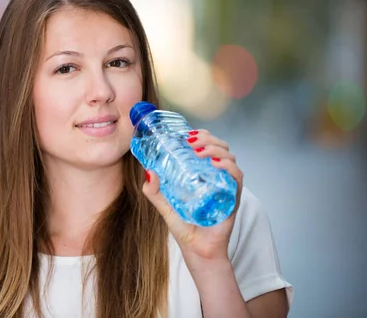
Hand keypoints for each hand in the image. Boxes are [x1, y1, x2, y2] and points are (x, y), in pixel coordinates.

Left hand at [142, 129, 243, 266]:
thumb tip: (148, 171)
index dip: (200, 135)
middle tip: (191, 141)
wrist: (198, 251)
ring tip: (199, 151)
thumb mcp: (164, 206)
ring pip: (230, 157)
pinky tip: (214, 164)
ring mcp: (226, 186)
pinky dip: (228, 166)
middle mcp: (217, 176)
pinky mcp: (233, 198)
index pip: (207, 146)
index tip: (186, 133)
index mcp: (203, 174)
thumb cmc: (185, 228)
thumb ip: (154, 192)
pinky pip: (237, 177)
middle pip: (220, 147)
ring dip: (216, 148)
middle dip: (207, 138)